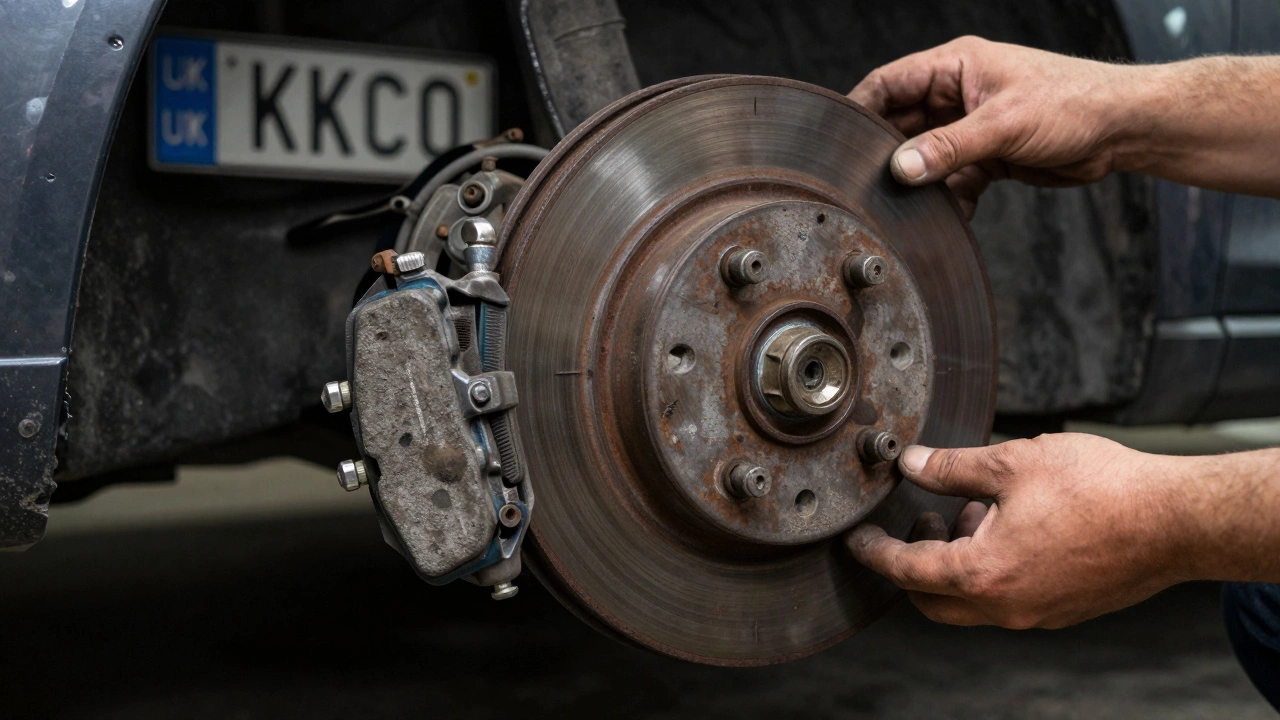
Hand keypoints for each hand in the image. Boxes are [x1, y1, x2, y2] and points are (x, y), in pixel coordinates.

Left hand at [846, 433, 1197, 628]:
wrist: (1176, 520)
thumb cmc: (1101, 489)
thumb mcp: (1011, 463)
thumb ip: (951, 467)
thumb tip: (912, 463)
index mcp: (982, 573)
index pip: (905, 570)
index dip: (875, 551)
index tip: (858, 540)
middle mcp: (1006, 606)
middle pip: (933, 599)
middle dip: (914, 563)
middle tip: (921, 518)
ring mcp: (1037, 613)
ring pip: (972, 601)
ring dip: (957, 561)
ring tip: (975, 509)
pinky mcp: (1063, 609)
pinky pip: (1008, 598)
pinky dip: (991, 569)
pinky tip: (1010, 524)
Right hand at [848, 37, 1137, 218]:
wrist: (1122, 129)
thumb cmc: (1074, 103)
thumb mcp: (1004, 124)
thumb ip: (949, 147)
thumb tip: (901, 168)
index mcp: (955, 67)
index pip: (889, 84)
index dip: (859, 110)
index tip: (837, 142)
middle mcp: (956, 94)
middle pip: (900, 125)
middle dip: (886, 155)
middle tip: (866, 185)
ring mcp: (969, 127)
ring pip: (924, 157)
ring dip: (917, 183)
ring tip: (902, 207)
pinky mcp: (986, 156)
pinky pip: (951, 180)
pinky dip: (946, 201)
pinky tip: (942, 220)